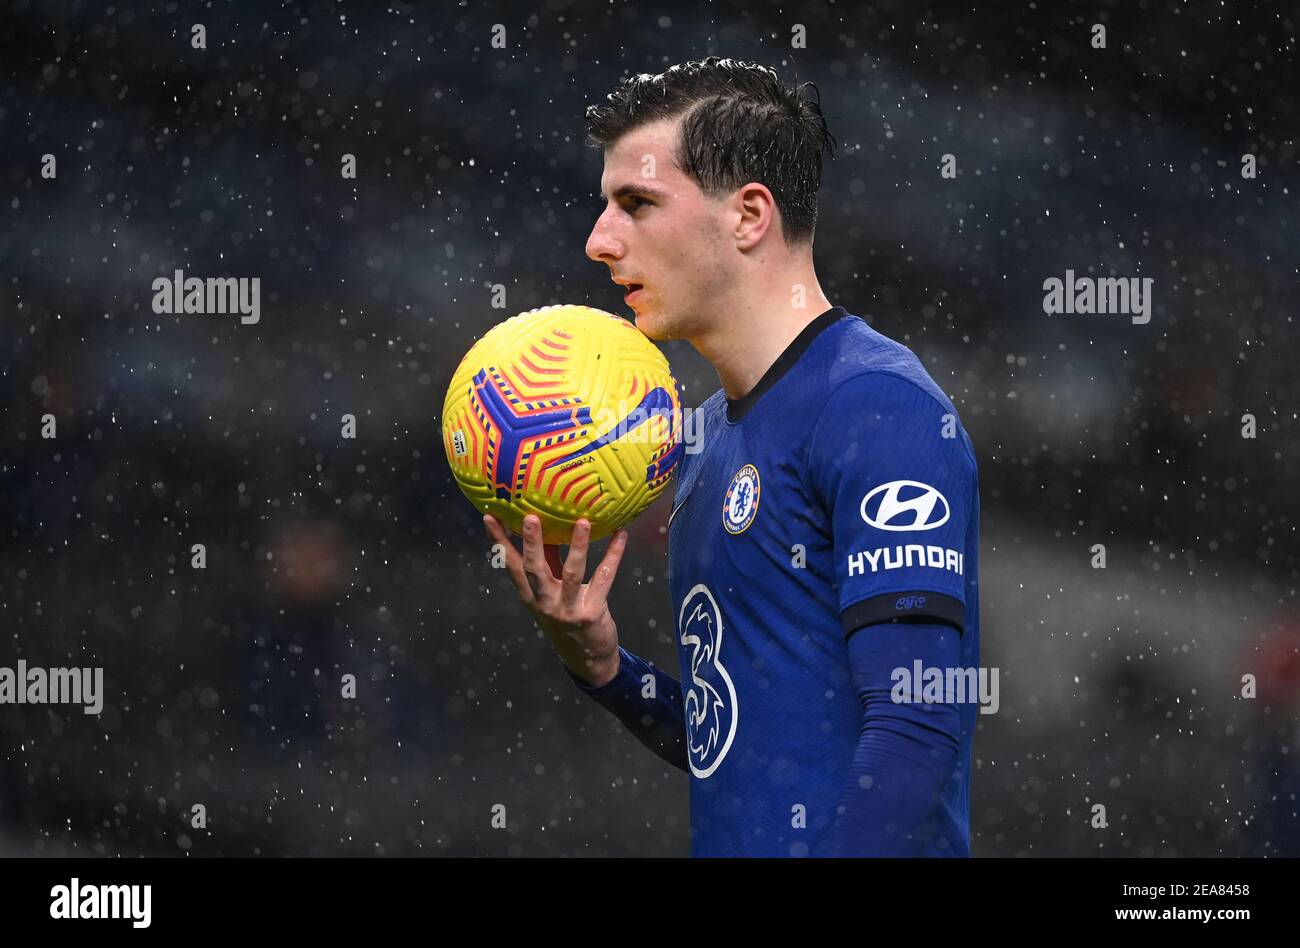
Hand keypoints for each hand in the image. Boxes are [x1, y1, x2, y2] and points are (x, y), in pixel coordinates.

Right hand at [483, 513, 628, 686]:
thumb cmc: (567, 617)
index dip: (499, 541)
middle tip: (530, 517)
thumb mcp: (551, 593)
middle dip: (532, 543)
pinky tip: (620, 535)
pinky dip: (613, 555)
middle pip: (534, 569)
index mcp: (530, 596)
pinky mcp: (592, 612)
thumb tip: (549, 524)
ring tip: (583, 522)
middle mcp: (545, 602)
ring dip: (578, 546)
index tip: (489, 516)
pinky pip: (604, 578)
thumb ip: (549, 562)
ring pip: (572, 574)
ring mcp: (568, 609)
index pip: (510, 565)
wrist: (587, 659)